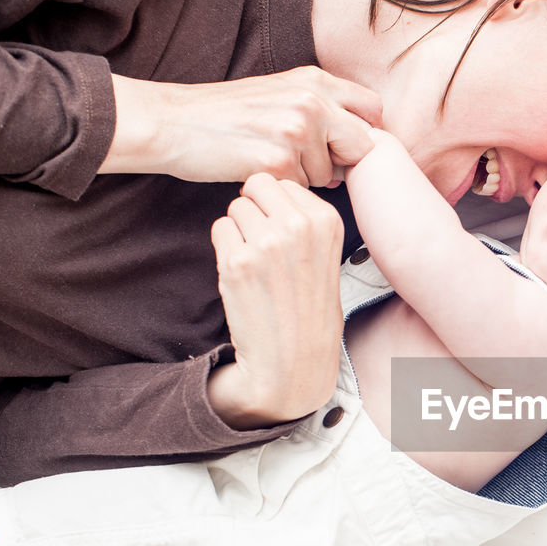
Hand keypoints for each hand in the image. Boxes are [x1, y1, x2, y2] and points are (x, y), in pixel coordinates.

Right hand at [104, 67, 381, 186]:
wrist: (173, 123)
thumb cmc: (226, 114)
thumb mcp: (280, 92)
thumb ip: (322, 107)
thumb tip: (360, 142)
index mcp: (315, 80)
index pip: (372, 111)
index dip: (362, 134)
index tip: (343, 147)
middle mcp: (311, 101)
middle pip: (361, 146)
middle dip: (341, 161)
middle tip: (308, 162)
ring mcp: (297, 131)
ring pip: (329, 173)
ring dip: (307, 177)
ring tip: (270, 159)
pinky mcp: (279, 161)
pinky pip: (301, 189)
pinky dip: (283, 187)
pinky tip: (257, 170)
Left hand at [207, 175, 346, 427]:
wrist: (293, 363)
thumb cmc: (309, 312)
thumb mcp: (325, 256)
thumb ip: (303, 219)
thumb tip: (268, 185)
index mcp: (327, 221)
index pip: (283, 182)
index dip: (276, 205)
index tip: (284, 235)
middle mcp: (299, 226)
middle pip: (256, 184)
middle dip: (254, 208)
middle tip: (263, 243)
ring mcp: (266, 243)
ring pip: (236, 206)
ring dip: (239, 230)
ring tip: (257, 264)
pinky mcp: (237, 262)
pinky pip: (220, 229)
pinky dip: (226, 249)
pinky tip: (244, 276)